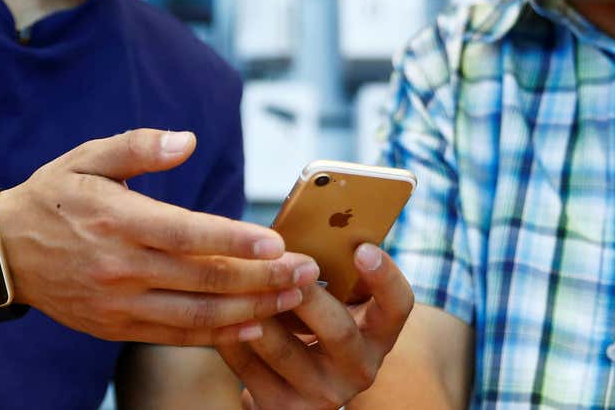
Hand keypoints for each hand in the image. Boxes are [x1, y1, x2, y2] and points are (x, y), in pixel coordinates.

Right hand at [0, 128, 320, 344]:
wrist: (2, 253)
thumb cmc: (54, 195)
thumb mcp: (86, 157)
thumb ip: (138, 147)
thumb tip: (186, 140)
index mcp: (118, 220)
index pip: (188, 234)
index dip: (236, 240)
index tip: (279, 242)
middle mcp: (120, 266)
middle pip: (203, 279)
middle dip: (262, 278)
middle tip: (307, 271)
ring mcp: (118, 303)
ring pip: (196, 314)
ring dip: (251, 308)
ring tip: (293, 298)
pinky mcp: (116, 327)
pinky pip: (176, 336)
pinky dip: (218, 334)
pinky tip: (254, 323)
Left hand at [216, 243, 413, 409]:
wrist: (298, 390)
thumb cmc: (316, 325)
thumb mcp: (338, 303)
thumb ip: (335, 273)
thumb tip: (310, 223)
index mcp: (378, 334)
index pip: (398, 306)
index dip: (385, 276)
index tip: (361, 247)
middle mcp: (358, 368)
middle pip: (339, 331)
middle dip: (308, 295)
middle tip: (286, 264)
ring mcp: (321, 394)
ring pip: (285, 350)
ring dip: (259, 311)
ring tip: (240, 279)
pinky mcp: (281, 408)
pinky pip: (247, 367)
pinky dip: (229, 334)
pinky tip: (216, 308)